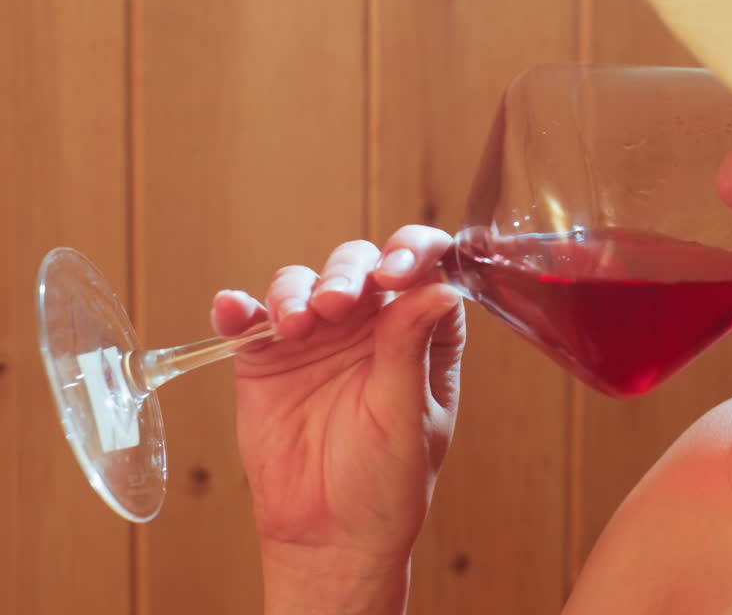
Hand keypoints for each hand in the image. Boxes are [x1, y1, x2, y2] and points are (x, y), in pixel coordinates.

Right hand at [211, 225, 463, 612]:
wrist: (327, 535)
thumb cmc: (385, 482)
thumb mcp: (407, 417)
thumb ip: (412, 348)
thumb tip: (442, 288)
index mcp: (420, 332)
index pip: (426, 268)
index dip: (414, 252)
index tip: (396, 272)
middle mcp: (369, 324)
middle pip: (358, 264)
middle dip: (346, 272)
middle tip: (336, 303)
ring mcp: (315, 336)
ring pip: (301, 281)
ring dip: (295, 290)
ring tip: (296, 323)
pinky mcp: (265, 358)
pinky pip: (248, 319)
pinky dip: (238, 308)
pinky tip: (233, 311)